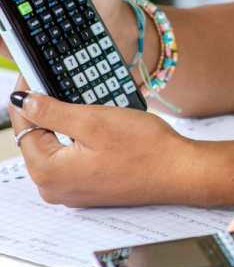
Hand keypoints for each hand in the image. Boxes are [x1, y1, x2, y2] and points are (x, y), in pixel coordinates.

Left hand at [8, 91, 197, 206]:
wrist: (179, 171)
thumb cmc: (143, 148)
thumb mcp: (94, 121)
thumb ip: (52, 112)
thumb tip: (23, 101)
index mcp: (48, 172)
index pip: (24, 127)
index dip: (26, 98)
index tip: (29, 75)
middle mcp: (54, 188)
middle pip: (38, 140)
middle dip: (45, 111)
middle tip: (55, 82)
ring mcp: (71, 191)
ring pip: (56, 148)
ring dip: (63, 124)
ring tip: (79, 100)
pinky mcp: (89, 188)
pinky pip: (72, 159)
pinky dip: (77, 139)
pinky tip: (93, 124)